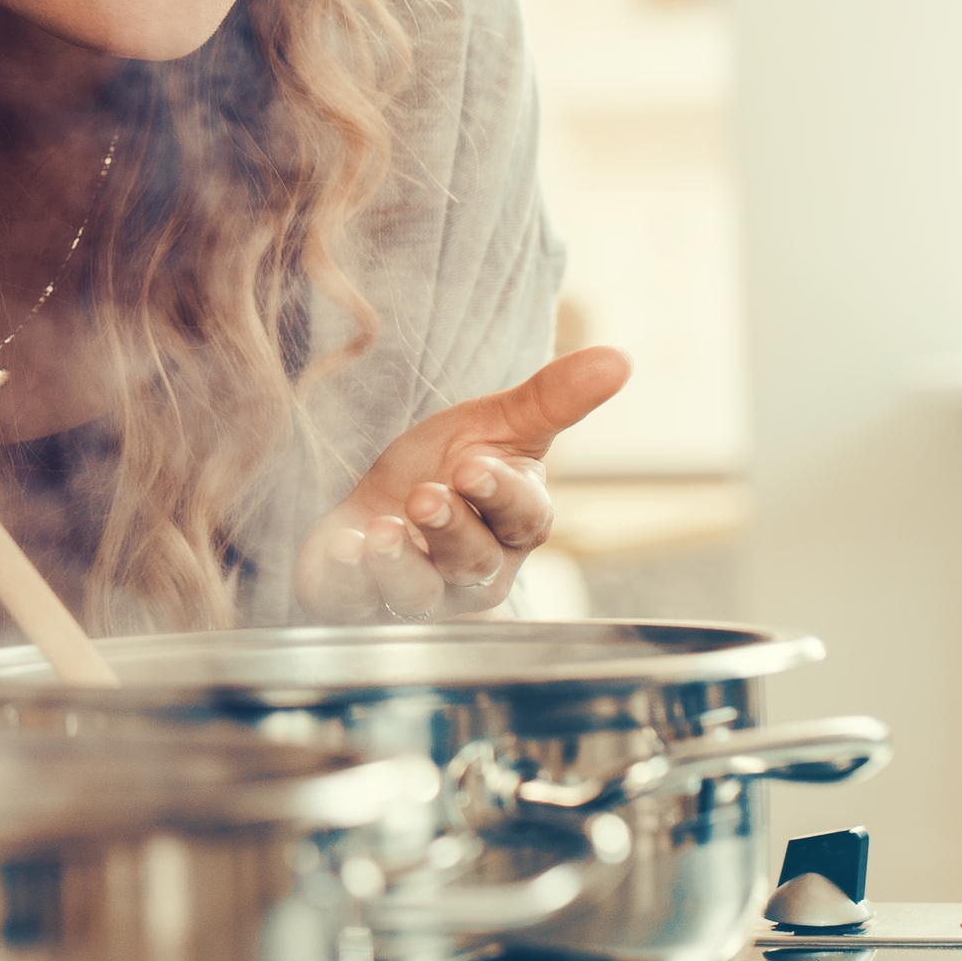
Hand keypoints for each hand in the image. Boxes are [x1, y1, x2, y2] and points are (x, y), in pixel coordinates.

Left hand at [292, 346, 629, 622]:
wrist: (377, 499)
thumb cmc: (446, 465)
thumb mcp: (497, 424)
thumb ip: (553, 398)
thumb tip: (620, 357)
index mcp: (515, 524)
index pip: (521, 515)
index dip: (499, 494)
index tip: (472, 467)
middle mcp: (475, 571)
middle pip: (472, 559)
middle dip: (448, 528)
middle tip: (422, 496)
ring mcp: (421, 594)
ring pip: (419, 593)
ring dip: (398, 565)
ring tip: (378, 532)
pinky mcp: (362, 603)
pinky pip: (357, 603)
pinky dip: (347, 580)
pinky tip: (340, 550)